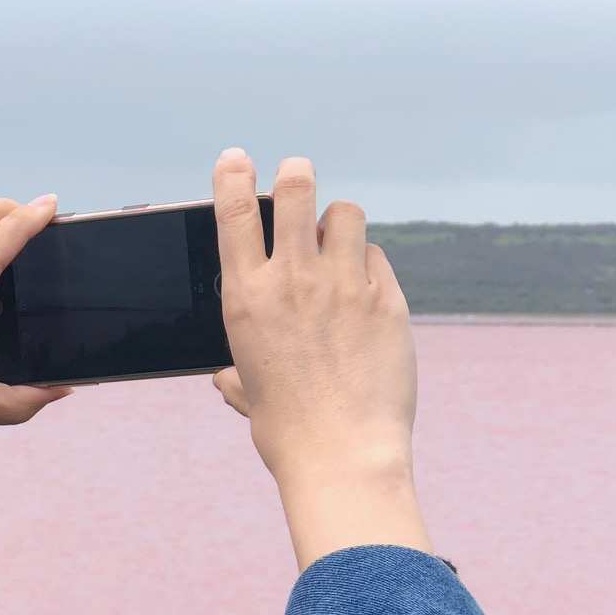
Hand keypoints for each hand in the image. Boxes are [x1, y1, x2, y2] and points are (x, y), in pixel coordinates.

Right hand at [207, 151, 432, 568]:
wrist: (342, 455)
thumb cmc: (287, 432)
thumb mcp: (249, 396)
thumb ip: (237, 375)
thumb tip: (228, 377)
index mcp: (246, 299)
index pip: (233, 213)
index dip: (233, 175)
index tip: (237, 159)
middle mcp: (292, 281)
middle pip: (296, 188)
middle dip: (296, 176)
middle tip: (297, 178)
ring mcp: (344, 285)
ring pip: (345, 213)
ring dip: (338, 222)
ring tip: (337, 244)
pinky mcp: (387, 299)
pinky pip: (377, 258)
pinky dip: (369, 266)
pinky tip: (365, 293)